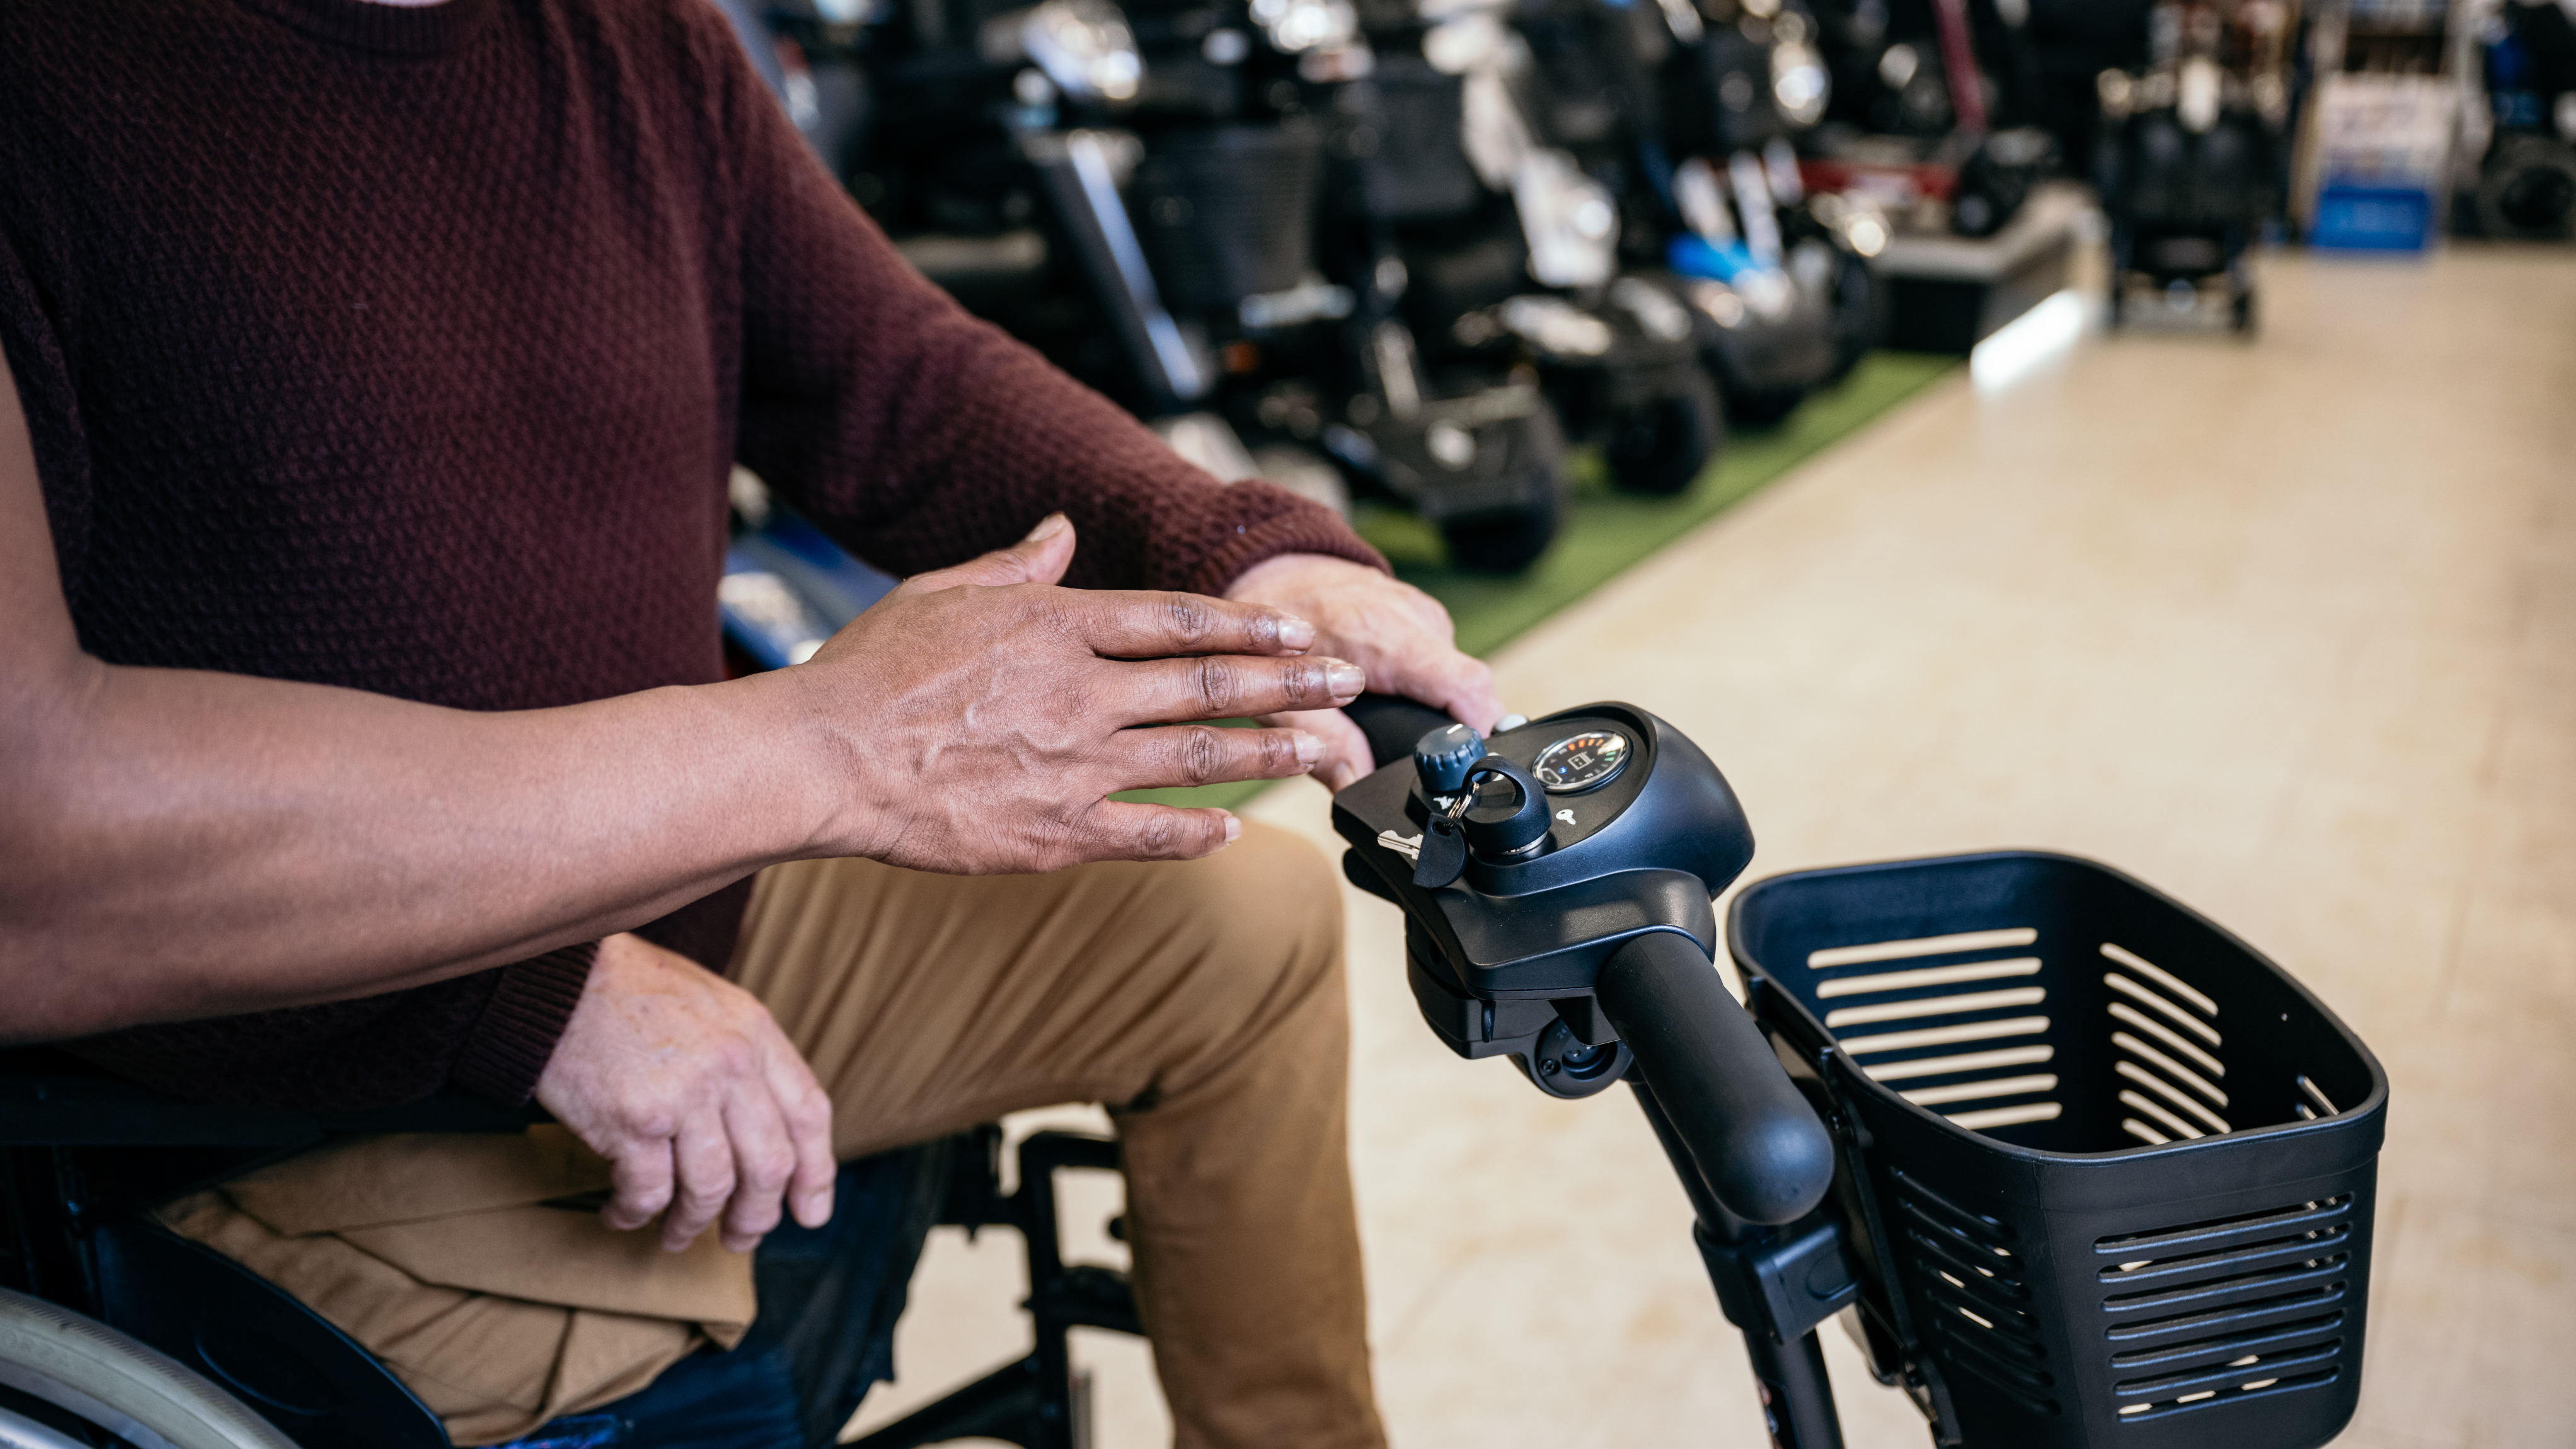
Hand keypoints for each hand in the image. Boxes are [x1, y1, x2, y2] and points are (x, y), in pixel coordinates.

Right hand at [536, 932, 835, 1253]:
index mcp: (756, 1034)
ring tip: (675, 1236)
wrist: (557, 978)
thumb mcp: (713, 1005)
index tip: (811, 1213)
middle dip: (757, 1216)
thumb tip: (769, 1131)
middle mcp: (730, 1064)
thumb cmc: (631, 992)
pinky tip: (621, 1214)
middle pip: (769, 1165)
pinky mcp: (633, 1120)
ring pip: (711, 1189)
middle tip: (740, 1239)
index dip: (816, 1173)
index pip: (808, 1115)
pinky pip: (648, 1193)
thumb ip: (746, 1059)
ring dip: (692, 1224)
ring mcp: (684, 1094)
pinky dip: (635, 1214)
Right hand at [798, 515, 1363, 872]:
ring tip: (1324, 749)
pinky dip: (1198, 832)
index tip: (1298, 628)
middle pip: (1209, 683)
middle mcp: (1081, 691)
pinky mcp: (1055, 832)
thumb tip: (1062, 529)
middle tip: (1348, 683)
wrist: (821, 760)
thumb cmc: (869, 674)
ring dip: (1271, 751)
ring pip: (1199, 755)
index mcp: (1056, 626)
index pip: (1177, 619)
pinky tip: (1236, 830)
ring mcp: (1074, 764)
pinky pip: (1147, 833)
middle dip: (1291, 682)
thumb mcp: (942, 592)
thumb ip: (1016, 564)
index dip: (1247, 623)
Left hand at [1223, 553, 1501, 790]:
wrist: (1271, 572)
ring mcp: (1424, 613)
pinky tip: (1394, 696)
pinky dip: (1428, 687)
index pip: (1466, 685)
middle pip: (1470, 689)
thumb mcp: (1280, 699)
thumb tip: (1358, 786)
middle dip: (1455, 733)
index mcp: (1383, 634)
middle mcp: (1413, 616)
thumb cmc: (1270, 633)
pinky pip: (1444, 661)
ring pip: (1459, 677)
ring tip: (1397, 725)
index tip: (1466, 769)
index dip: (1478, 733)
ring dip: (1440, 710)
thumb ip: (1325, 744)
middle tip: (1422, 764)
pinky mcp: (1424, 616)